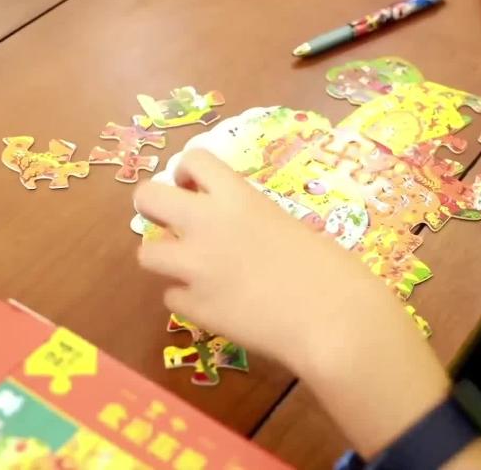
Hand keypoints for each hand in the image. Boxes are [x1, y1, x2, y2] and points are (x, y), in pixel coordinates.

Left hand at [133, 149, 409, 372]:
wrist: (334, 321)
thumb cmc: (332, 270)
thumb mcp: (288, 225)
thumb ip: (251, 220)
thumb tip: (236, 231)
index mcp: (238, 197)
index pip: (193, 159)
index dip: (187, 173)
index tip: (195, 188)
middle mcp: (207, 225)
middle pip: (146, 196)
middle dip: (154, 207)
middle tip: (174, 223)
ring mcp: (195, 268)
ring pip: (146, 253)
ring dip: (166, 258)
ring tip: (192, 269)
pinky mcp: (194, 309)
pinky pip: (172, 297)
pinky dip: (188, 299)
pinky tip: (214, 305)